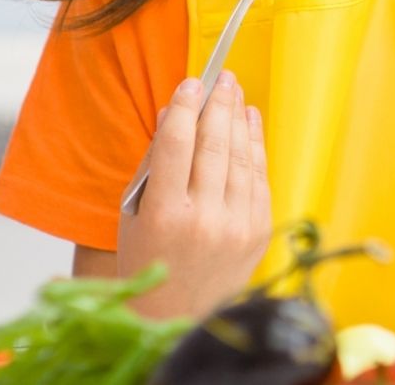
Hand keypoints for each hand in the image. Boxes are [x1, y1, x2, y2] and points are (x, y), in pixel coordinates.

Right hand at [118, 71, 271, 318]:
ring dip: (238, 120)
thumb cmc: (148, 259)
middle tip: (221, 77)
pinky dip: (255, 146)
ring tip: (235, 93)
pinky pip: (258, 178)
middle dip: (218, 105)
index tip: (191, 82)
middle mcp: (203, 219)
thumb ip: (156, 165)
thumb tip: (177, 115)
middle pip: (213, 146)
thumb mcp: (135, 215)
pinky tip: (250, 123)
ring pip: (239, 158)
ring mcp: (236, 226)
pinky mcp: (258, 231)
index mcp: (164, 215)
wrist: (176, 317)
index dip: (185, 108)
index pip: (175, 145)